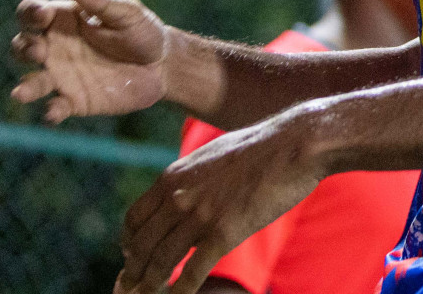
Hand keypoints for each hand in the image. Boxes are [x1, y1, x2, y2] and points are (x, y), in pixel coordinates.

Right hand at [11, 0, 168, 122]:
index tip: (44, 15)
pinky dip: (51, 111)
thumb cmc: (141, 31)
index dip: (30, 13)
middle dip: (23, 49)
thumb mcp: (125, 12)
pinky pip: (55, 108)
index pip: (32, 13)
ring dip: (26, 87)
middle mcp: (54, 48)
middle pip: (23, 46)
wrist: (162, 65)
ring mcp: (61, 76)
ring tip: (21, 93)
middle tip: (38, 52)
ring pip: (32, 82)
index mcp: (63, 20)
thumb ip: (98, 1)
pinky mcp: (73, 101)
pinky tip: (54, 111)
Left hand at [115, 108, 324, 293]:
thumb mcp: (211, 155)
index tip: (130, 255)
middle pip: (142, 245)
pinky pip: (192, 272)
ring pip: (161, 262)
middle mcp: (178, 198)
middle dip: (132, 271)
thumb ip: (192, 177)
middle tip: (128, 288)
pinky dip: (180, 291)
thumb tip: (187, 191)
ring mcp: (200, 217)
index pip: (134, 218)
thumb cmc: (260, 147)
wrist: (293, 144)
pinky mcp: (224, 233)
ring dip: (149, 285)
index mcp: (173, 177)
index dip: (129, 242)